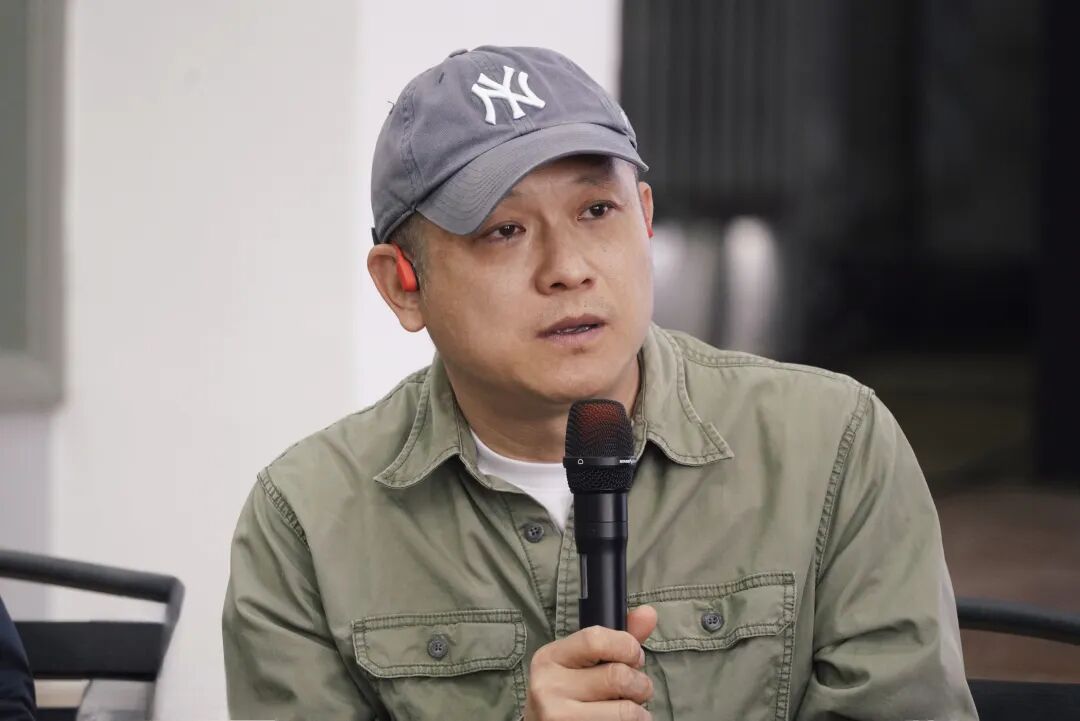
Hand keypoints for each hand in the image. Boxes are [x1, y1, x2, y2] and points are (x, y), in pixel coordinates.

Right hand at [523, 605, 658, 720]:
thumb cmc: (572, 695)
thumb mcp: (585, 664)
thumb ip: (617, 640)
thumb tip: (649, 612)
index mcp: (551, 657)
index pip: (595, 639)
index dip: (627, 646)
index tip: (635, 657)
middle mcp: (548, 685)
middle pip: (617, 676)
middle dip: (640, 684)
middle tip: (637, 690)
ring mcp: (557, 715)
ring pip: (625, 710)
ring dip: (639, 711)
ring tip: (629, 710)